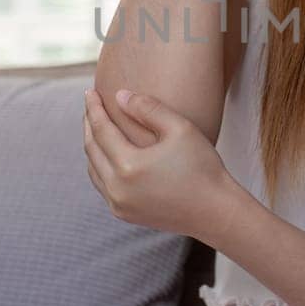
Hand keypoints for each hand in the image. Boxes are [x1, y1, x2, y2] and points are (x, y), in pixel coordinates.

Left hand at [82, 87, 241, 243]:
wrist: (215, 212)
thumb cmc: (203, 167)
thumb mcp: (180, 129)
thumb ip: (148, 108)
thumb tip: (120, 95)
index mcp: (129, 166)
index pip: (101, 130)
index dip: (94, 108)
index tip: (91, 91)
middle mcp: (117, 188)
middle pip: (92, 149)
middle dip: (89, 124)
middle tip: (91, 104)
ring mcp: (119, 205)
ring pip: (93, 169)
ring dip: (92, 145)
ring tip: (96, 126)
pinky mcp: (125, 214)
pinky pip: (102, 185)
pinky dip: (99, 166)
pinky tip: (107, 154)